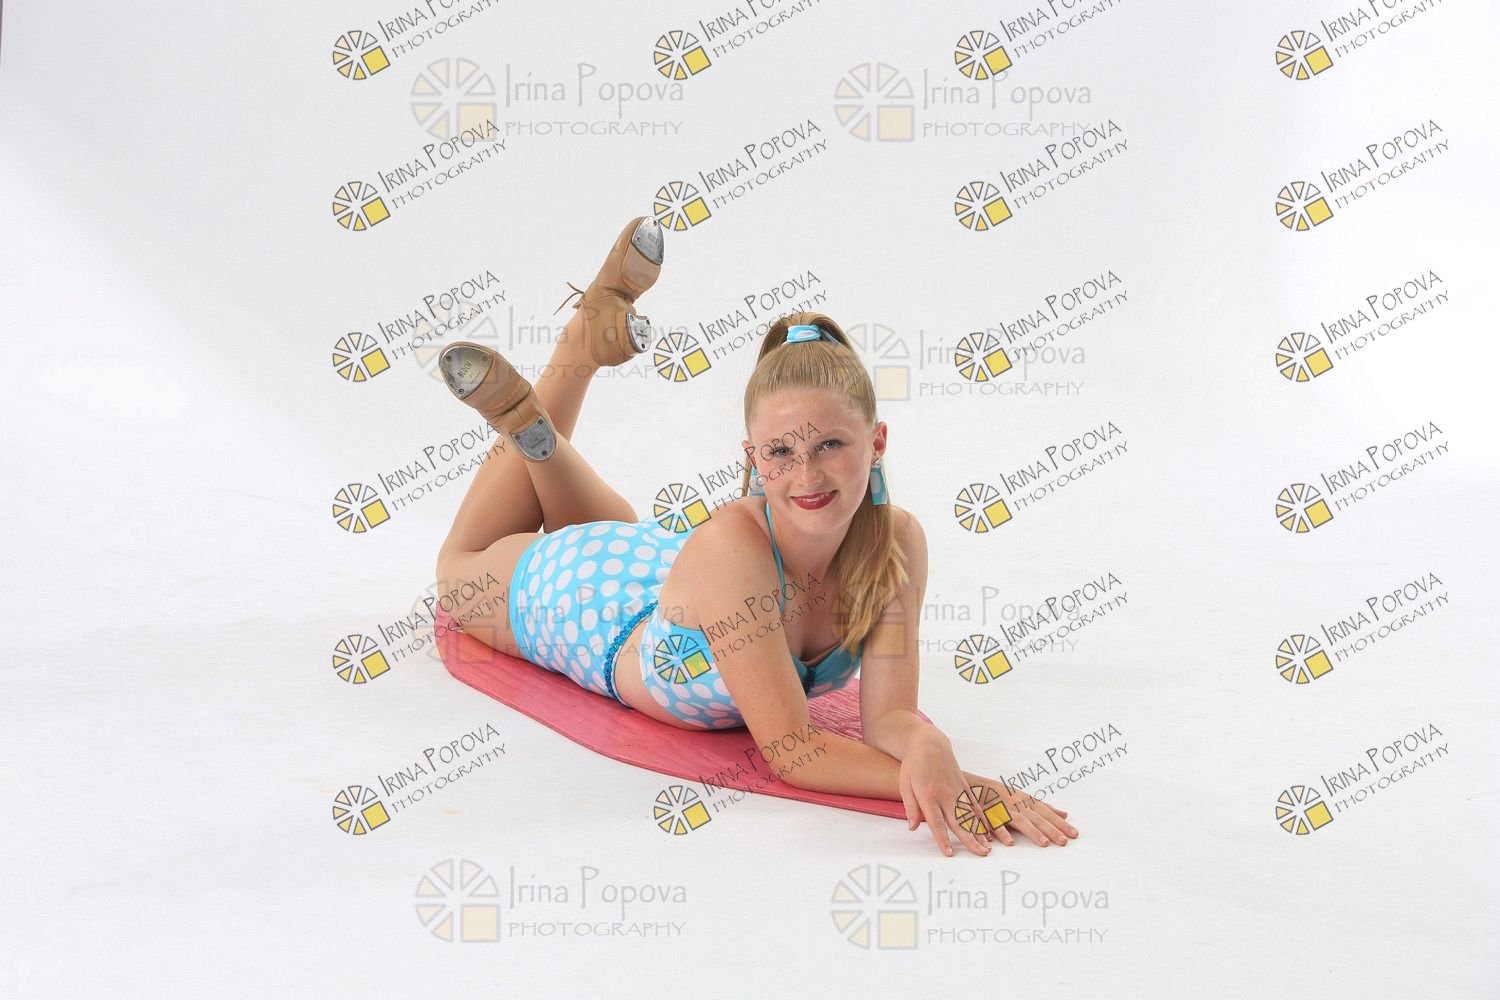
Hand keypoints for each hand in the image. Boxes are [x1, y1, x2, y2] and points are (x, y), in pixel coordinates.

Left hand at [897, 731, 992, 857]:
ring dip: (980, 832)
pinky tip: (988, 832)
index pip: (936, 822)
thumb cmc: (914, 765)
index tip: (949, 853)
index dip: (943, 838)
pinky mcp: (964, 786)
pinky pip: (975, 805)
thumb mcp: (905, 785)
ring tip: (987, 848)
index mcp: (928, 796)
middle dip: (970, 839)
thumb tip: (912, 828)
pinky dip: (983, 819)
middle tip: (980, 854)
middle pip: (959, 821)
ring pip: (971, 815)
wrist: (929, 744)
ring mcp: (957, 790)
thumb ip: (911, 808)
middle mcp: (946, 794)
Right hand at [961, 771, 1078, 847]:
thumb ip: (1044, 807)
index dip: (1060, 824)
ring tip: (1044, 844)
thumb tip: (1065, 814)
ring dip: (1032, 832)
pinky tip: (1010, 842)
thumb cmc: (1002, 794)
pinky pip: (996, 824)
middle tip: (1065, 842)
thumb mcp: (1025, 798)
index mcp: (1027, 801)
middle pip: (1037, 818)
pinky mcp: (988, 814)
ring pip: (1020, 821)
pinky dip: (1002, 832)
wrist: (974, 785)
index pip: (1047, 813)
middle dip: (1052, 829)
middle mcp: (1017, 804)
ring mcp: (1003, 809)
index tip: (1075, 834)